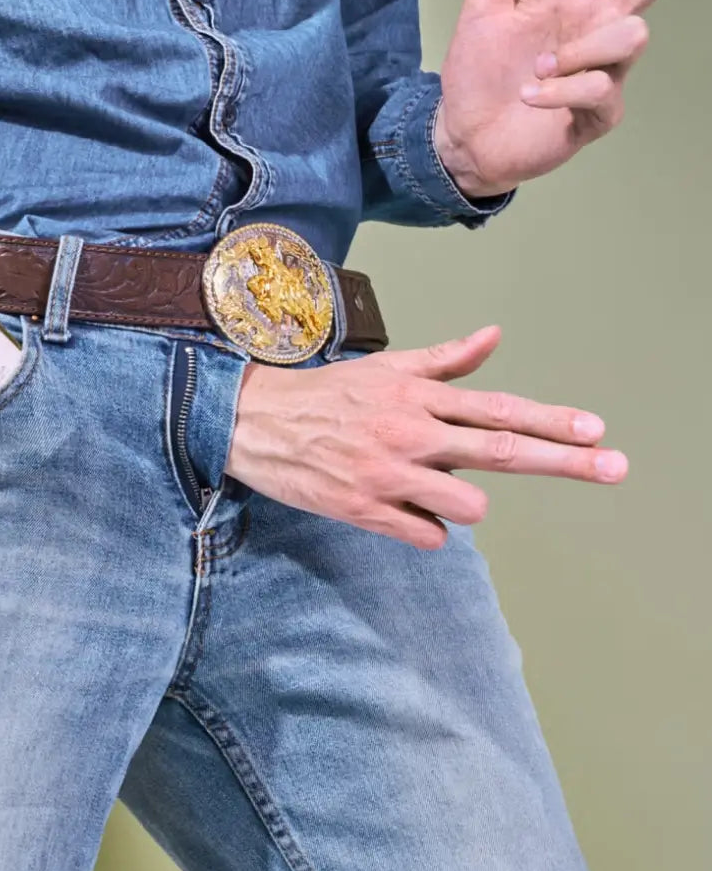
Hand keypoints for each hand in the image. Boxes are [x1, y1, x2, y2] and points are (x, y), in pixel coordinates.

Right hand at [223, 326, 626, 548]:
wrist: (255, 423)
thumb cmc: (328, 396)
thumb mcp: (387, 368)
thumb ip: (445, 360)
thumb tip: (495, 336)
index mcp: (418, 396)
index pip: (500, 409)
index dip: (553, 421)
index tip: (597, 431)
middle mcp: (411, 432)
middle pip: (503, 451)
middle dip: (565, 461)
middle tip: (615, 468)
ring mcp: (389, 475)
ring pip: (467, 505)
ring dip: (465, 502)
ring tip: (429, 485)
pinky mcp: (364, 510)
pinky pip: (425, 535)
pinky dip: (426, 527)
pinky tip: (401, 508)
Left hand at [433, 0, 711, 198]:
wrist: (463, 135)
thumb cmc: (477, 71)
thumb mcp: (485, 5)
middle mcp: (599, 30)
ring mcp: (604, 72)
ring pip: (630, 37)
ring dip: (582, 50)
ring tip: (536, 67)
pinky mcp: (597, 114)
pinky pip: (599, 90)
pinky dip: (560, 91)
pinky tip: (530, 97)